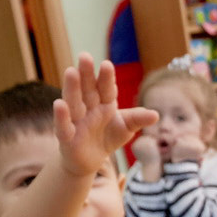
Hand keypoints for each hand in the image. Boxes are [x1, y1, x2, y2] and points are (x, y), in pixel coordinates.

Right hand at [55, 54, 155, 180]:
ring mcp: (76, 121)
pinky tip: (60, 104)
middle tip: (84, 56)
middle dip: (86, 74)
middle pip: (87, 89)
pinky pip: (63, 126)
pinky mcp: (67, 137)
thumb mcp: (126, 127)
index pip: (105, 88)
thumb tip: (156, 115)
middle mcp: (88, 108)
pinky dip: (62, 116)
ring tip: (71, 71)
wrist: (90, 159)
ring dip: (72, 88)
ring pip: (74, 102)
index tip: (107, 65)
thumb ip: (138, 119)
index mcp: (103, 102)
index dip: (106, 78)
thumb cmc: (107, 137)